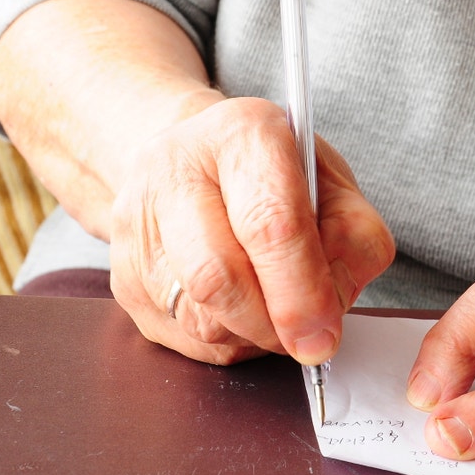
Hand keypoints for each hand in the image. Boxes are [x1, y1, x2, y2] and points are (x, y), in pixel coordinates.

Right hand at [109, 97, 394, 364]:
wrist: (192, 161)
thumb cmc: (272, 175)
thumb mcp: (331, 183)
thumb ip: (351, 234)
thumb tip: (332, 305)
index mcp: (241, 134)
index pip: (270, 223)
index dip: (302, 291)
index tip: (324, 334)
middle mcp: (175, 170)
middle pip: (218, 278)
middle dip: (272, 324)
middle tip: (307, 339)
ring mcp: (137, 226)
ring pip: (200, 317)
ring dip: (252, 334)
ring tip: (274, 309)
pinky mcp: (123, 279)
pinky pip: (185, 338)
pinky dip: (229, 340)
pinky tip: (242, 311)